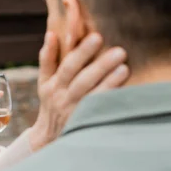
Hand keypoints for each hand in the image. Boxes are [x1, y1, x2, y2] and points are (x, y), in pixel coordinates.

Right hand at [29, 32, 128, 150]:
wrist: (48, 137)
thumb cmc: (51, 102)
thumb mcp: (44, 82)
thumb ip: (47, 58)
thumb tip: (51, 33)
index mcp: (54, 85)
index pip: (68, 66)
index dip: (82, 52)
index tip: (97, 37)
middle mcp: (64, 98)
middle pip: (83, 81)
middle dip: (101, 66)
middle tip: (120, 51)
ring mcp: (76, 113)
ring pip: (93, 97)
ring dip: (110, 83)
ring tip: (125, 68)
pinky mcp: (87, 124)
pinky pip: (100, 112)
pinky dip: (112, 102)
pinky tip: (126, 92)